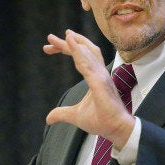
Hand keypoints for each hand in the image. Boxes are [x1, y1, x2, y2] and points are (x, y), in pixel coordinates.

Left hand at [44, 30, 134, 148]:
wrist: (116, 130)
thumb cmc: (101, 120)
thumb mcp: (75, 116)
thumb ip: (61, 114)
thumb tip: (48, 118)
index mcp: (94, 77)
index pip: (79, 57)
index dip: (65, 49)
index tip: (48, 47)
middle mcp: (99, 72)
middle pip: (83, 50)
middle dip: (66, 43)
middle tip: (49, 38)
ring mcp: (101, 76)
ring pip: (87, 52)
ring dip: (73, 43)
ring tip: (63, 34)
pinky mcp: (100, 82)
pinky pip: (87, 64)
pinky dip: (78, 52)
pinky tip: (70, 43)